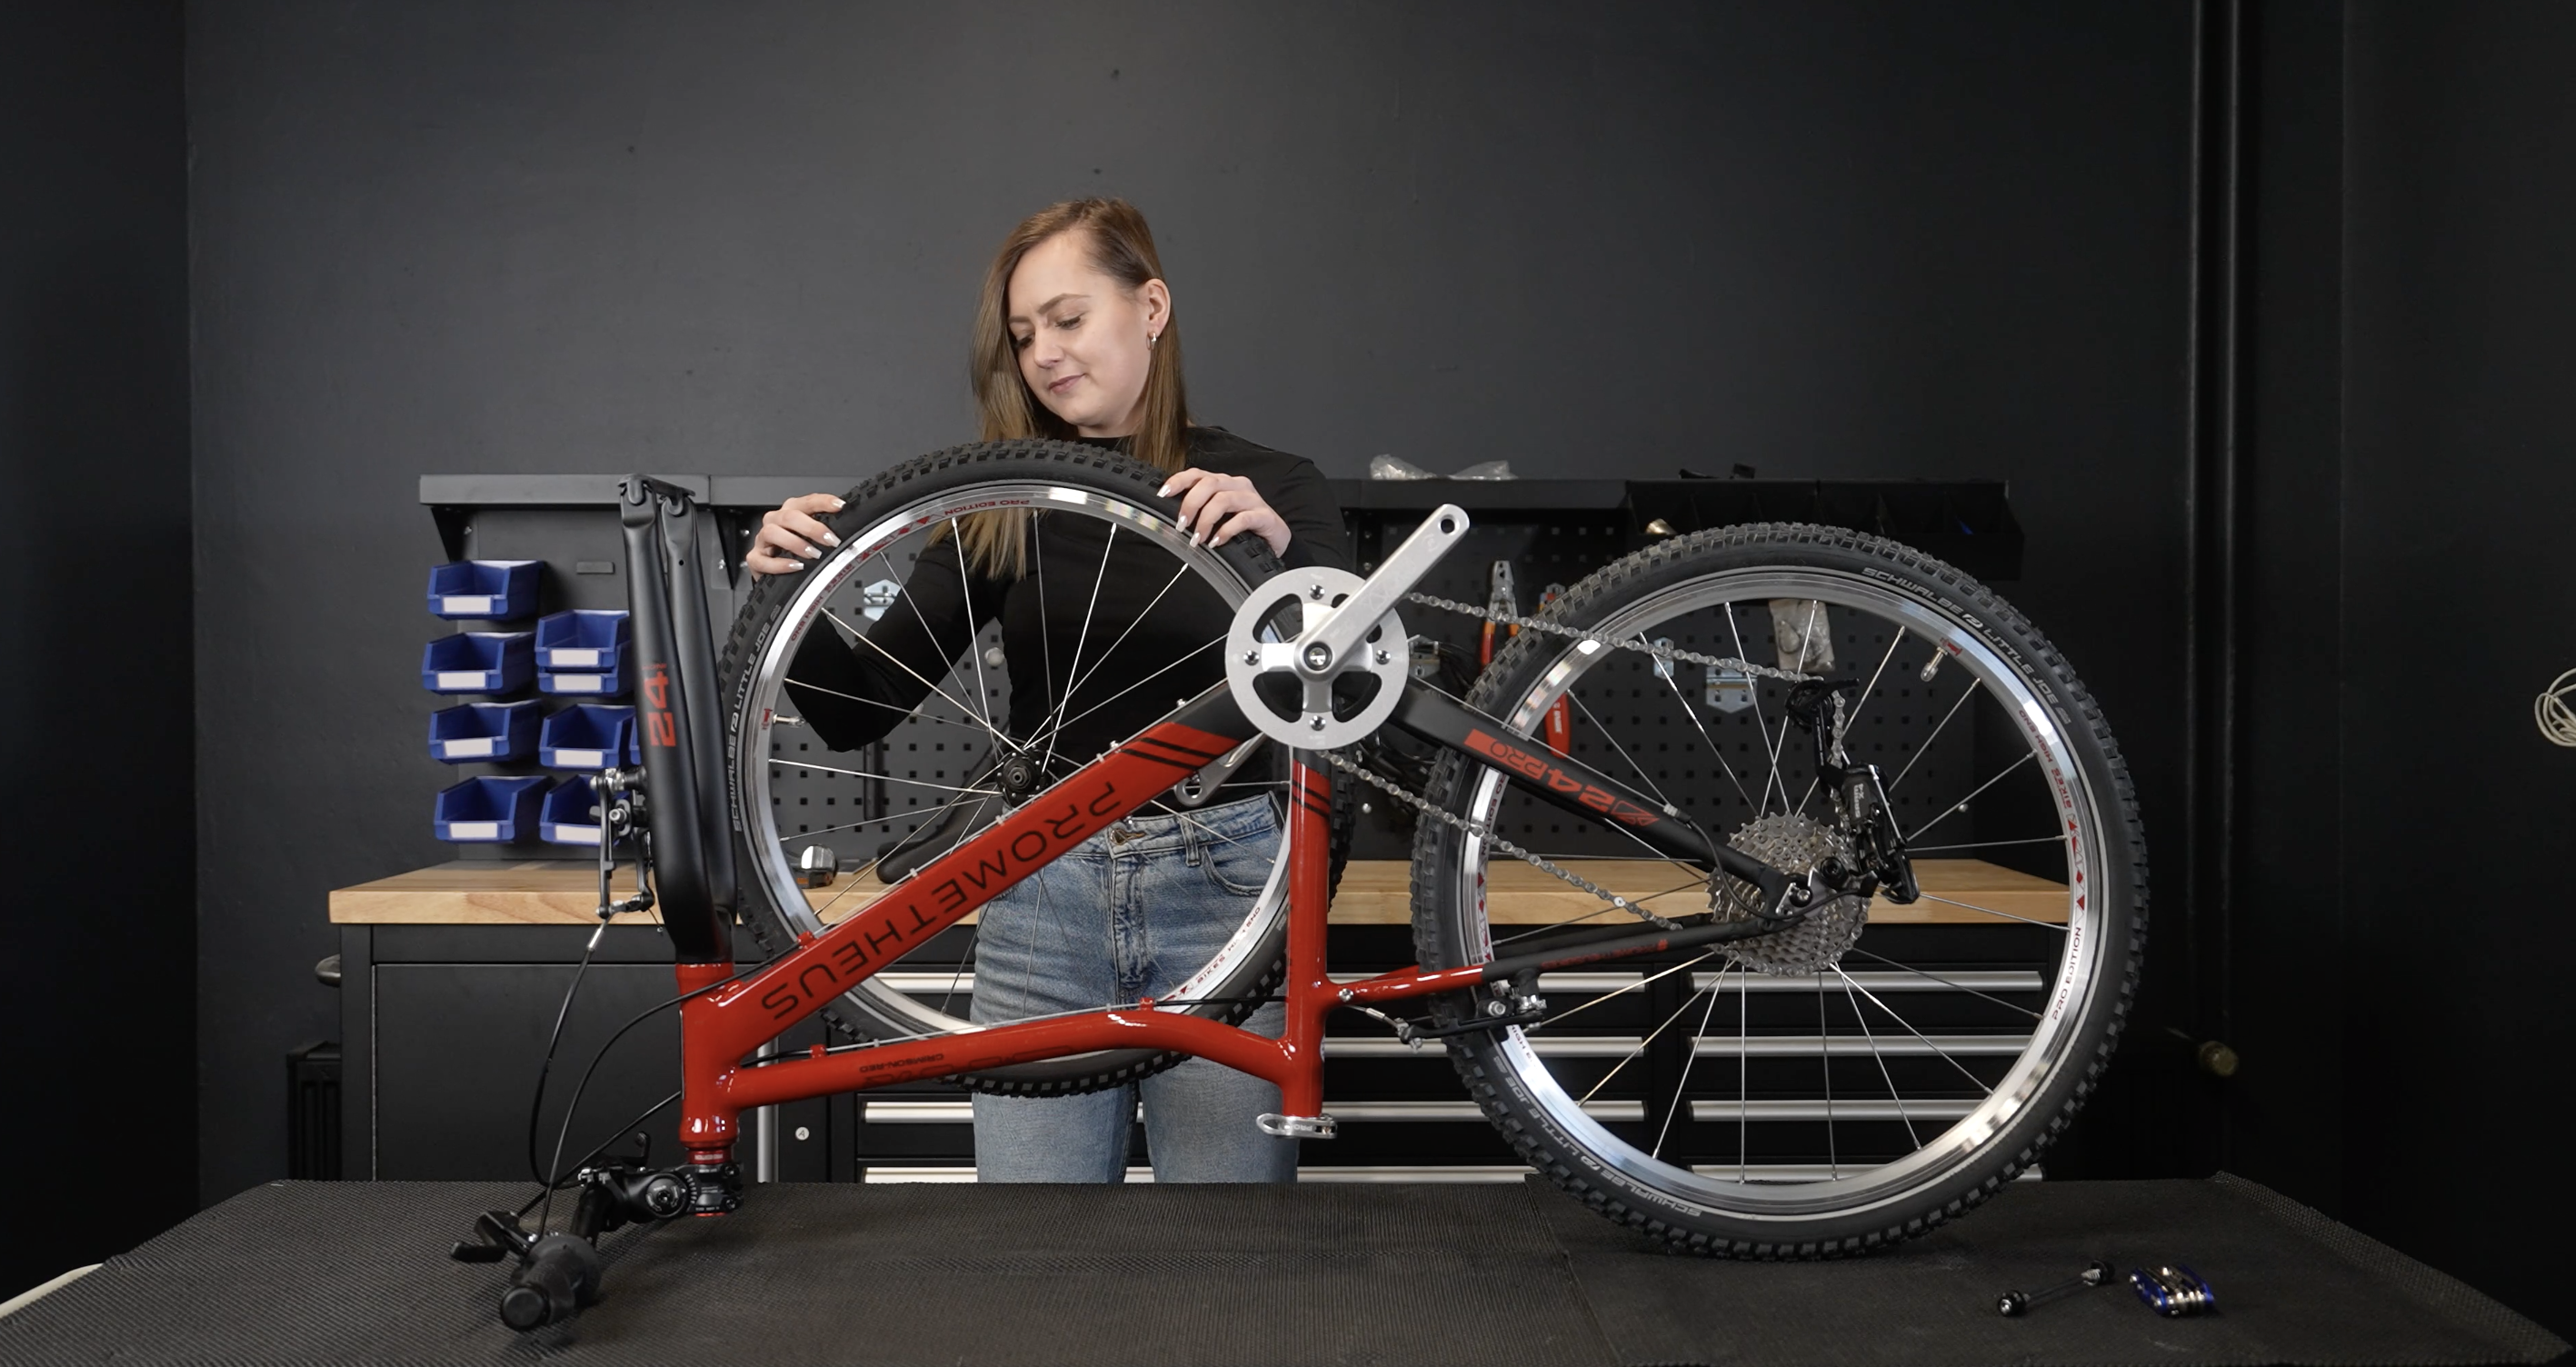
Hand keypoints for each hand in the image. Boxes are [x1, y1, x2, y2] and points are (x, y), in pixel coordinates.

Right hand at [747, 492, 844, 576]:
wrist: (773, 568)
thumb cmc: (794, 548)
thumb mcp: (811, 536)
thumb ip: (827, 528)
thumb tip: (852, 528)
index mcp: (791, 511)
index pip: (808, 501)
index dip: (824, 502)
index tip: (840, 506)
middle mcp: (775, 521)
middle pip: (789, 516)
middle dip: (812, 528)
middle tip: (830, 540)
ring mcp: (763, 539)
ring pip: (772, 533)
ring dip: (795, 543)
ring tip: (814, 554)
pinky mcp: (755, 558)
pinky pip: (763, 560)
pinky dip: (780, 564)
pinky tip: (796, 566)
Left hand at [1158, 468, 1289, 555]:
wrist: (1276, 540)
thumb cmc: (1244, 527)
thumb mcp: (1219, 516)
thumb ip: (1200, 511)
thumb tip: (1174, 518)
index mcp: (1223, 483)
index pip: (1197, 474)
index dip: (1179, 481)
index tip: (1163, 494)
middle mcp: (1237, 486)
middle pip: (1209, 483)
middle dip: (1191, 503)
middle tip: (1181, 525)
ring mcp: (1252, 499)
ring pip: (1223, 499)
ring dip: (1205, 520)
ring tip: (1197, 539)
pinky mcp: (1264, 516)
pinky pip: (1242, 519)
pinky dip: (1225, 531)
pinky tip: (1216, 542)